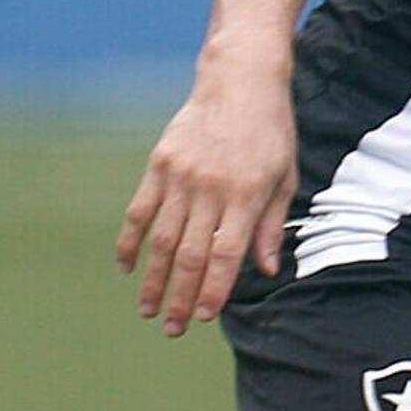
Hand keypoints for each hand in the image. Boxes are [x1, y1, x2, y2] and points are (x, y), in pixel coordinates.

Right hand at [118, 67, 295, 337]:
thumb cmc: (270, 134)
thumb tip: (265, 270)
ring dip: (153, 278)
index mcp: (245, 195)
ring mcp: (180, 177)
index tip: (205, 317)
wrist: (239, 83)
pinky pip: (139, 211)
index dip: (214, 290)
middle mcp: (209, 189)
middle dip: (181, 296)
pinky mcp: (159, 165)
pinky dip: (129, 242)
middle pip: (190, 254)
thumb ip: (270, 226)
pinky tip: (125, 268)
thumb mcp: (285, 177)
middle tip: (173, 328)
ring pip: (161, 240)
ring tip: (147, 309)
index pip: (225, 255)